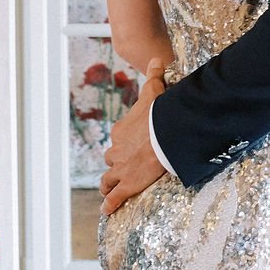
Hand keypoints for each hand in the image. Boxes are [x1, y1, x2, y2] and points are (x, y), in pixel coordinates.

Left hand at [99, 57, 167, 214]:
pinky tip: (106, 210)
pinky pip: (115, 197)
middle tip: (121, 168)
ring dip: (108, 184)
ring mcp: (121, 170)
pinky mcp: (127, 185)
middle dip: (115, 163)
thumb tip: (155, 59)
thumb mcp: (153, 91)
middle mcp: (116, 151)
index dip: (123, 141)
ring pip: (108, 179)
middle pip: (111, 159)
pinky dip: (110, 204)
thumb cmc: (158, 114)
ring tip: (108, 190)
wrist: (163, 135)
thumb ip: (153, 75)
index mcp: (121, 131)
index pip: (118, 137)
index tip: (129, 144)